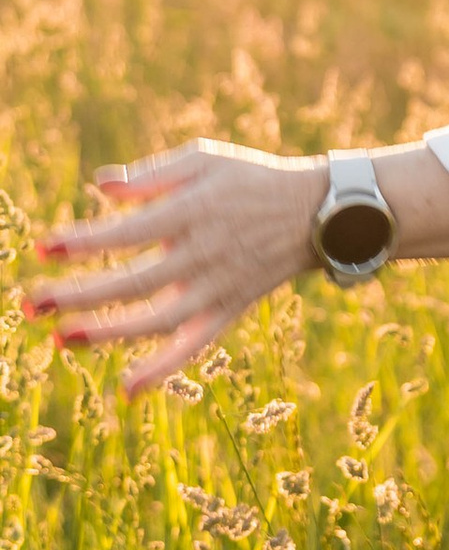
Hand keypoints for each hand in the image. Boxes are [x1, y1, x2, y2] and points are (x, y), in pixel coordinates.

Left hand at [21, 142, 326, 399]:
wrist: (316, 212)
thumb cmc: (250, 179)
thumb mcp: (205, 160)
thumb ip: (152, 175)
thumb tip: (99, 185)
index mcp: (193, 211)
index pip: (127, 232)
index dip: (83, 242)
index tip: (42, 249)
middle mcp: (203, 254)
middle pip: (133, 282)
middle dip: (79, 295)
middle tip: (31, 304)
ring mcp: (218, 287)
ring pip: (158, 320)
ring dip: (108, 334)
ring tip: (62, 339)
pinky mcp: (230, 310)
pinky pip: (194, 346)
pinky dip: (163, 370)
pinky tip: (127, 389)